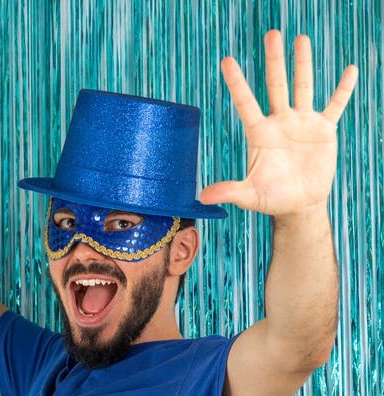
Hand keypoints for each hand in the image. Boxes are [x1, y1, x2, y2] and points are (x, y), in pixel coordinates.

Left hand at [199, 30, 357, 216]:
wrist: (299, 204)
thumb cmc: (272, 199)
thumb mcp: (250, 195)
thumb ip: (229, 191)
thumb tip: (202, 197)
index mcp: (260, 134)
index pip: (246, 104)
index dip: (237, 83)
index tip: (227, 61)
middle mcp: (280, 122)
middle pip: (276, 85)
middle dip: (274, 61)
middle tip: (272, 34)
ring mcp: (302, 123)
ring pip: (303, 87)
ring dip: (303, 64)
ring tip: (301, 39)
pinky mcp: (323, 130)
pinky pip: (335, 105)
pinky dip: (343, 90)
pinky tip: (350, 70)